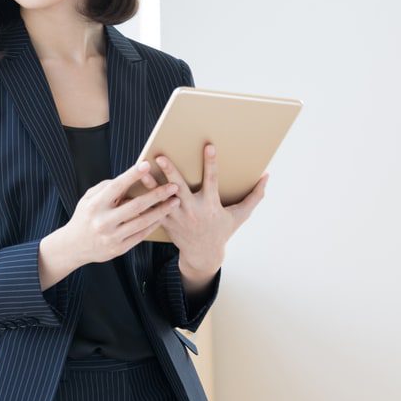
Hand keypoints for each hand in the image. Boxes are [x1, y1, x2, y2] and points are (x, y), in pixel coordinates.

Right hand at [61, 160, 181, 266]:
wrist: (73, 247)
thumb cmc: (84, 216)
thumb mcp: (88, 199)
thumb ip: (106, 188)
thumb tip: (128, 178)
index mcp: (95, 205)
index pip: (116, 187)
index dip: (132, 175)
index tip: (147, 164)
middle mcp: (103, 221)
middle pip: (136, 205)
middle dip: (157, 194)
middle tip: (173, 186)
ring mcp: (112, 236)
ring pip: (143, 221)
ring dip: (162, 210)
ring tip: (175, 201)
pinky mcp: (119, 249)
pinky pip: (141, 234)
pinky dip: (154, 224)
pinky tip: (163, 216)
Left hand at [153, 144, 267, 274]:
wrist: (203, 254)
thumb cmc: (222, 231)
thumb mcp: (240, 216)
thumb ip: (254, 196)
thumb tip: (267, 176)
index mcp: (211, 206)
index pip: (212, 180)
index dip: (211, 163)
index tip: (208, 146)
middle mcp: (193, 210)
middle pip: (180, 188)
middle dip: (170, 172)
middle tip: (161, 156)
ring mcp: (177, 216)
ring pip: (161, 197)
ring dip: (150, 183)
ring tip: (141, 168)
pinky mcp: (165, 221)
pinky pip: (152, 208)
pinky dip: (144, 198)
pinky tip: (133, 186)